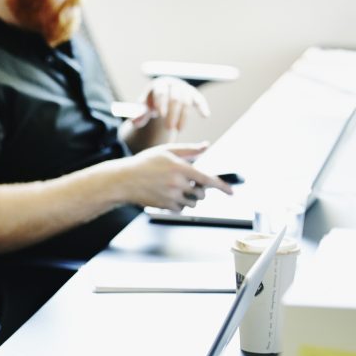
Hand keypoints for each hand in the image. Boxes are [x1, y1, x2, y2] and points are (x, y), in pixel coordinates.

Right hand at [117, 143, 232, 211]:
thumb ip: (189, 150)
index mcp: (180, 168)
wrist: (123, 180)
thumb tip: (206, 146)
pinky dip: (180, 205)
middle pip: (201, 193)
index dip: (222, 186)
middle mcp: (177, 183)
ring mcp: (171, 196)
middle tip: (189, 184)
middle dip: (199, 190)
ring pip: (192, 203)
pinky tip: (169, 196)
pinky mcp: (165, 206)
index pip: (208, 179)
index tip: (231, 192)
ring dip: (190, 198)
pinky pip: (181, 209)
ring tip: (177, 190)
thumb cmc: (144, 163)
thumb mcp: (166, 150)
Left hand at [132, 77, 209, 138]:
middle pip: (174, 98)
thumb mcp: (143, 108)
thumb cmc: (150, 104)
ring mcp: (184, 89)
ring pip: (186, 102)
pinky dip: (202, 107)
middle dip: (172, 114)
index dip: (161, 102)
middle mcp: (173, 84)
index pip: (160, 92)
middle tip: (168, 128)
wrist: (163, 98)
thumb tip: (135, 120)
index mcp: (159, 84)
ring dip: (183, 116)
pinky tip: (205, 116)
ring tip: (178, 130)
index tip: (160, 115)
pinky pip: (199, 100)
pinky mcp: (194, 95)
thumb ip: (139, 114)